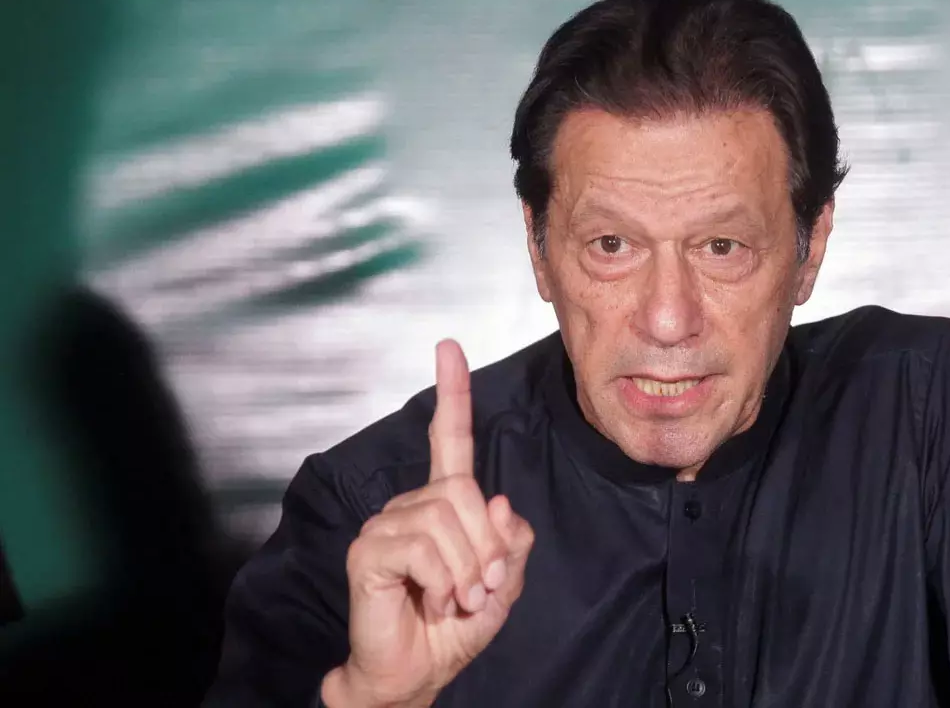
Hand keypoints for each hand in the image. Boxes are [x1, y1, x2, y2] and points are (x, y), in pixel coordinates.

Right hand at [322, 340, 534, 707]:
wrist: (415, 672)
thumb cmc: (453, 627)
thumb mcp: (501, 585)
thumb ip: (510, 545)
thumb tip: (501, 503)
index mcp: (444, 504)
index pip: (448, 439)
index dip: (452, 394)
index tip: (448, 347)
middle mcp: (411, 504)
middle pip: (465, 492)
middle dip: (486, 547)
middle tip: (478, 589)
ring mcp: (387, 524)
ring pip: (446, 519)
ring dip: (466, 570)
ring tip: (455, 599)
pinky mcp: (369, 550)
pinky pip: (422, 548)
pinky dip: (442, 580)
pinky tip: (434, 599)